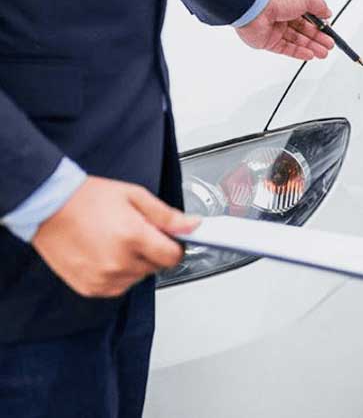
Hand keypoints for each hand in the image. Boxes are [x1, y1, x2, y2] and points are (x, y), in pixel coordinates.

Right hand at [32, 177, 199, 297]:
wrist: (48, 206)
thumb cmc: (88, 198)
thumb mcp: (135, 196)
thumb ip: (167, 216)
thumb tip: (193, 225)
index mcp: (133, 237)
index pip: (172, 257)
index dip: (175, 247)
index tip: (170, 240)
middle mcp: (119, 262)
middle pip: (155, 267)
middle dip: (152, 252)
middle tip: (134, 233)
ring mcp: (103, 277)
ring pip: (137, 278)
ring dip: (134, 264)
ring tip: (116, 242)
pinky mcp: (90, 287)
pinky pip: (117, 287)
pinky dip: (117, 274)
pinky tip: (105, 254)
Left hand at [236, 0, 335, 60]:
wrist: (253, 7)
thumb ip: (319, 6)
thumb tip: (327, 12)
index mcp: (288, 1)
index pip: (308, 16)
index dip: (319, 24)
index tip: (329, 31)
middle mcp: (281, 15)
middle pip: (303, 30)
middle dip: (318, 38)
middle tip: (329, 45)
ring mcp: (274, 29)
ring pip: (296, 40)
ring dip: (311, 47)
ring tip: (324, 53)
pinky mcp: (268, 41)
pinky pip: (286, 48)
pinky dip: (299, 52)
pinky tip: (310, 55)